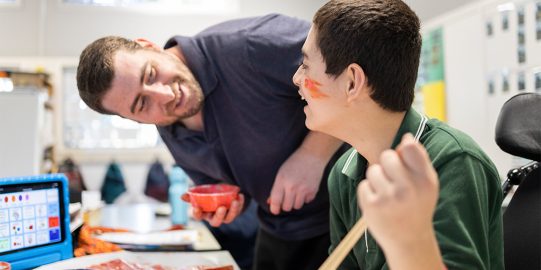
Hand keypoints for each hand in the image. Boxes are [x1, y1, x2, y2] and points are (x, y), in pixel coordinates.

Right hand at [181, 193, 244, 226]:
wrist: (222, 193)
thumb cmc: (209, 195)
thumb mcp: (200, 193)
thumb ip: (192, 195)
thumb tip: (182, 196)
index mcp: (204, 213)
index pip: (198, 217)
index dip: (197, 214)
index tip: (197, 208)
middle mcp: (214, 217)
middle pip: (216, 221)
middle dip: (219, 216)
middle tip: (221, 208)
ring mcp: (225, 216)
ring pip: (229, 218)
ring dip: (233, 210)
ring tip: (234, 201)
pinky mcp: (234, 212)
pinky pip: (238, 211)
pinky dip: (240, 203)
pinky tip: (240, 195)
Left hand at [268, 147, 326, 214]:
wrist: (312, 156)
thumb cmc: (294, 163)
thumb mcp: (281, 173)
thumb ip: (276, 188)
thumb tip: (270, 202)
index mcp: (282, 181)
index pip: (276, 201)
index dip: (274, 208)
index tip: (275, 210)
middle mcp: (292, 187)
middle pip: (287, 207)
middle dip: (285, 204)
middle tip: (287, 198)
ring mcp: (304, 190)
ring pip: (297, 206)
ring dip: (295, 202)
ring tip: (296, 193)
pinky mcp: (313, 191)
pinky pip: (306, 202)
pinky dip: (305, 198)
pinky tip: (304, 189)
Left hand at [357, 133, 438, 247]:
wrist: (408, 240)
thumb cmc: (417, 206)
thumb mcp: (427, 184)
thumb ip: (418, 160)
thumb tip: (406, 138)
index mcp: (425, 181)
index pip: (410, 148)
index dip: (404, 149)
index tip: (403, 158)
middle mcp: (408, 189)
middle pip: (387, 156)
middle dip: (387, 164)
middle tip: (393, 179)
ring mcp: (388, 198)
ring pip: (373, 170)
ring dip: (377, 179)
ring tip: (387, 193)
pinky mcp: (371, 206)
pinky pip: (363, 184)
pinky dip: (368, 192)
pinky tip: (379, 203)